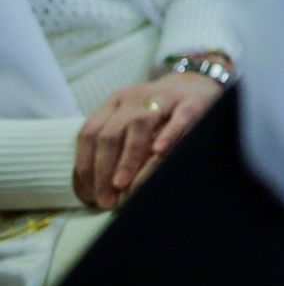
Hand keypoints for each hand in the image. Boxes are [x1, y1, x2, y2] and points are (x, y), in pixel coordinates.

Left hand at [72, 70, 224, 208]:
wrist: (197, 85)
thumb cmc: (159, 115)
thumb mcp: (130, 123)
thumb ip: (113, 150)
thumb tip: (92, 191)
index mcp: (114, 102)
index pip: (89, 134)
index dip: (85, 166)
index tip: (89, 195)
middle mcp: (134, 98)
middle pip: (110, 133)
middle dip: (103, 170)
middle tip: (106, 200)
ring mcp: (163, 97)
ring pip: (139, 124)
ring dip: (128, 158)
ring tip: (123, 185)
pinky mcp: (192, 102)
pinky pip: (179, 118)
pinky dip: (168, 135)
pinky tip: (159, 152)